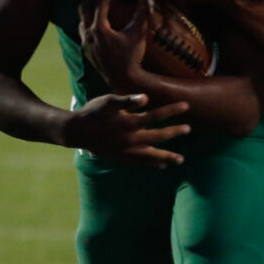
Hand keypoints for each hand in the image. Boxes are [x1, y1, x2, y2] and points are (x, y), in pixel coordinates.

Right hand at [62, 93, 190, 166]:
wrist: (75, 132)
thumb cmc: (92, 113)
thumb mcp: (107, 102)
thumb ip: (127, 100)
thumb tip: (146, 98)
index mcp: (129, 124)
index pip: (156, 116)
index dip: (172, 110)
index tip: (186, 106)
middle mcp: (130, 140)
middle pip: (158, 137)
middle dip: (174, 132)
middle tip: (188, 129)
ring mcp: (126, 151)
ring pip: (151, 155)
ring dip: (167, 156)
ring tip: (180, 160)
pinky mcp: (121, 158)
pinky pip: (140, 162)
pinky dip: (152, 163)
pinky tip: (161, 166)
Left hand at [79, 0, 152, 89]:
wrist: (124, 79)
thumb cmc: (132, 57)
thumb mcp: (138, 33)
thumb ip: (141, 11)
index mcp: (99, 29)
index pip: (101, 2)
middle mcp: (88, 34)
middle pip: (84, 5)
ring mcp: (84, 42)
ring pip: (81, 17)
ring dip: (91, 8)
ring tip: (103, 4)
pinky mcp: (85, 49)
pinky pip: (83, 30)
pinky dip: (89, 21)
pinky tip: (99, 22)